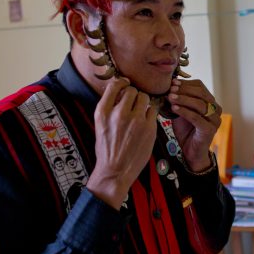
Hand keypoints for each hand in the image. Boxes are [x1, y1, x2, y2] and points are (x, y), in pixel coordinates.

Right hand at [87, 77, 157, 209]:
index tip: (124, 85)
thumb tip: (120, 89)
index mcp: (103, 112)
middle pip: (132, 90)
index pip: (114, 85)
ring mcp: (135, 121)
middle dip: (133, 95)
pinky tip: (146, 120)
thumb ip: (109, 107)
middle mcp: (119, 114)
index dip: (121, 83)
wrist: (115, 170)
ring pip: (144, 97)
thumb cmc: (107, 148)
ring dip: (143, 102)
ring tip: (140, 111)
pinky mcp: (149, 128)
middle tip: (132, 104)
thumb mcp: (100, 124)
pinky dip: (150, 113)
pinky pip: (153, 110)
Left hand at [167, 78, 221, 171]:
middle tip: (170, 90)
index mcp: (210, 102)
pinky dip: (185, 112)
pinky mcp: (210, 130)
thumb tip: (169, 87)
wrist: (190, 151)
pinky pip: (197, 118)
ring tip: (170, 98)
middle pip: (201, 94)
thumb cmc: (185, 131)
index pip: (200, 87)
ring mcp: (215, 120)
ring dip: (183, 99)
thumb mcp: (180, 112)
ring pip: (199, 104)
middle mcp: (216, 109)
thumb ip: (178, 100)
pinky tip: (174, 109)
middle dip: (184, 90)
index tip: (173, 83)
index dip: (186, 84)